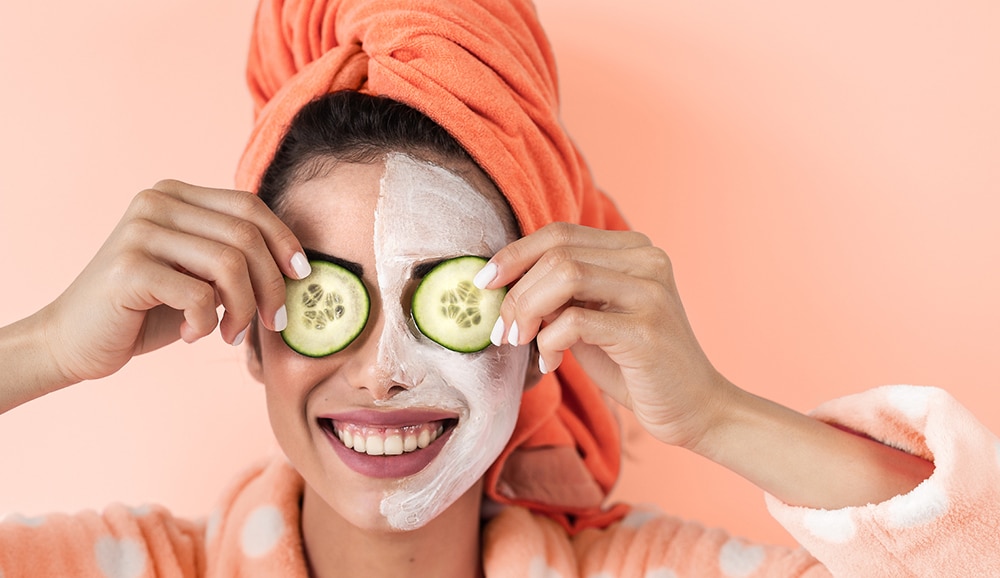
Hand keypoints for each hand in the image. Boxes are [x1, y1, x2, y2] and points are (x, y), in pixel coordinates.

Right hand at [40, 180, 307, 383]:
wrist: (73, 341)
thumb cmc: (146, 310)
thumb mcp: (198, 275)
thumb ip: (234, 258)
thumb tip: (296, 265)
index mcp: (175, 195)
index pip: (248, 206)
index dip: (284, 241)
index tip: (301, 277)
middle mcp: (156, 202)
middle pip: (246, 236)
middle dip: (271, 286)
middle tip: (271, 322)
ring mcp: (139, 231)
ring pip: (229, 265)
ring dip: (242, 310)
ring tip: (230, 333)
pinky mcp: (128, 268)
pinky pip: (199, 296)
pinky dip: (206, 323)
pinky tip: (190, 333)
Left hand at [479, 222, 733, 449]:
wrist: (696, 410)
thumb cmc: (636, 366)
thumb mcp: (593, 320)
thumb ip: (560, 296)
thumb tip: (504, 285)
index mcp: (635, 249)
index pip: (560, 233)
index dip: (514, 254)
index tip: (483, 283)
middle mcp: (647, 260)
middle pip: (557, 251)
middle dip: (515, 289)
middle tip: (499, 329)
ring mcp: (650, 292)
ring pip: (564, 276)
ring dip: (526, 310)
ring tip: (516, 341)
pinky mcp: (646, 329)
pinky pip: (575, 321)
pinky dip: (549, 341)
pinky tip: (552, 362)